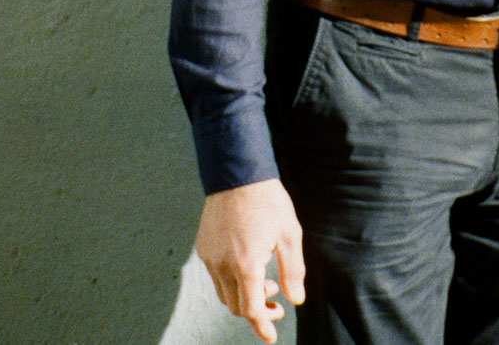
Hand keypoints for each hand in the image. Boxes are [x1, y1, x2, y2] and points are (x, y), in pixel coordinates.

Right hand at [194, 178, 305, 342]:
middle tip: (276, 302)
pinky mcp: (203, 247)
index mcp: (246, 265)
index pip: (251, 310)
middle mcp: (223, 265)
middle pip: (236, 306)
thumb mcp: (289, 233)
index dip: (262, 326)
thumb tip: (296, 299)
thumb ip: (293, 270)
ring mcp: (210, 257)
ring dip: (244, 296)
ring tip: (264, 281)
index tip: (271, 336)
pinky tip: (247, 263)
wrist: (237, 171)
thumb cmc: (267, 200)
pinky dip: (231, 280)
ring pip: (224, 293)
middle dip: (257, 311)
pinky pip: (215, 275)